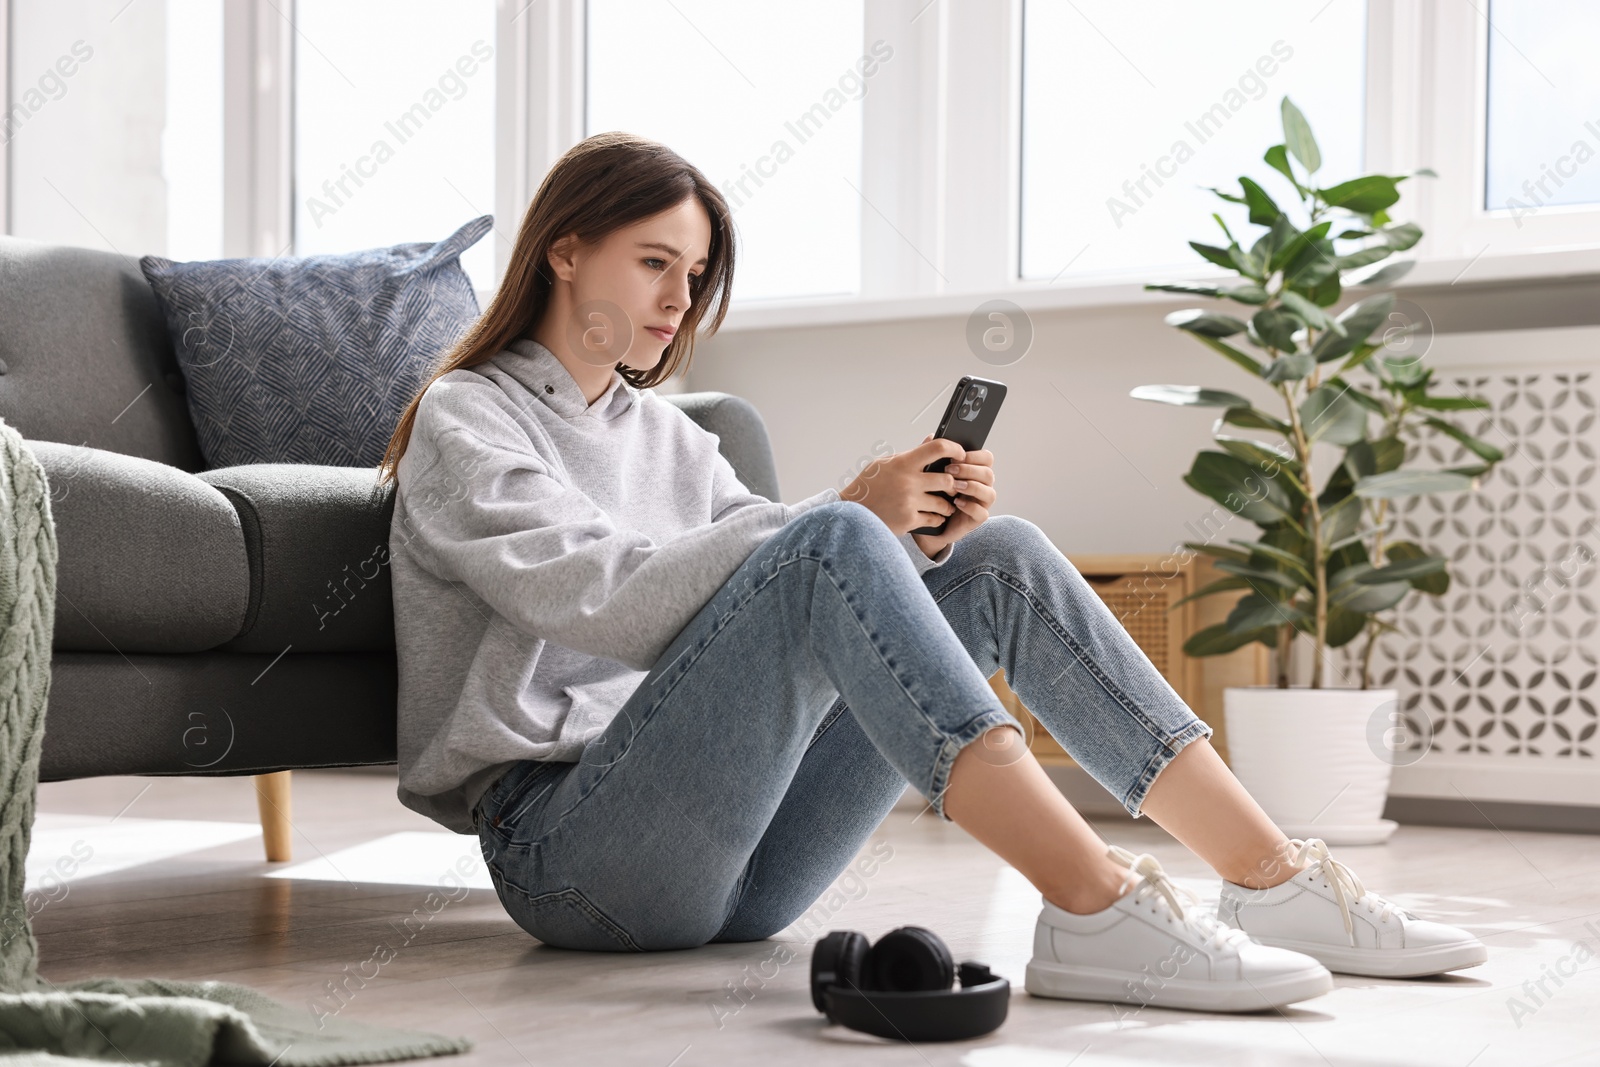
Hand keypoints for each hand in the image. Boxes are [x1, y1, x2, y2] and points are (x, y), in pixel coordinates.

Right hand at [838, 434, 995, 552]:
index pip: (937, 448)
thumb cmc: (869, 486)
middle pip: (947, 480)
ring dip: (947, 505)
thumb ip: (911, 453)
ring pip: (944, 503)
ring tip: (945, 504)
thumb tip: (932, 438)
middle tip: (953, 486)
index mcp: (903, 463)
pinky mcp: (908, 520)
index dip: (954, 449)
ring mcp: (909, 502)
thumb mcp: (886, 463)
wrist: (851, 512)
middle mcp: (908, 481)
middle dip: (954, 484)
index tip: (959, 453)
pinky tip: (933, 516)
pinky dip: (936, 519)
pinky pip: (934, 519)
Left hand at [908, 433, 994, 557]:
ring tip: (955, 486)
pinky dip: (970, 507)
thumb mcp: (929, 473)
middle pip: (989, 474)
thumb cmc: (931, 496)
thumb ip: (932, 455)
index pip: (986, 458)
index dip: (975, 455)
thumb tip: (932, 436)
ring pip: (989, 493)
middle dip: (970, 470)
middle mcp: (981, 486)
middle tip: (951, 470)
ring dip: (972, 487)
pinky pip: (982, 513)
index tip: (956, 455)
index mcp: (974, 472)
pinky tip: (957, 503)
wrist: (925, 523)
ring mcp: (980, 503)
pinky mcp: (976, 519)